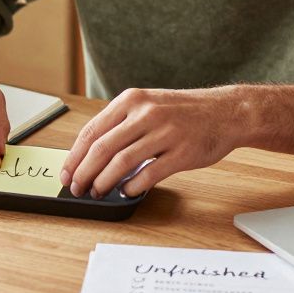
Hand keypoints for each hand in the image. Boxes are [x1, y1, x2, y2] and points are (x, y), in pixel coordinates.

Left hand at [60, 86, 249, 197]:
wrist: (226, 112)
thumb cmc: (184, 112)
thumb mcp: (148, 105)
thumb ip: (122, 124)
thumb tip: (91, 155)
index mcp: (132, 100)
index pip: (91, 131)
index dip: (74, 156)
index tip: (66, 173)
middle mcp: (145, 113)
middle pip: (102, 148)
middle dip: (84, 173)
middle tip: (77, 188)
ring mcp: (165, 132)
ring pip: (121, 162)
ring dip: (104, 182)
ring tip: (97, 192)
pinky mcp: (182, 152)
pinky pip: (149, 174)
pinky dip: (132, 186)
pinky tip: (126, 192)